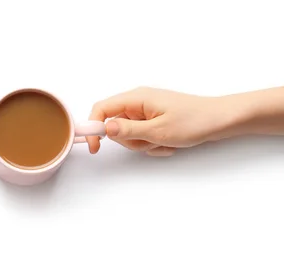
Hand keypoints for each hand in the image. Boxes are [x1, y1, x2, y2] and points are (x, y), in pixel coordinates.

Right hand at [86, 86, 235, 156]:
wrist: (221, 120)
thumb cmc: (194, 121)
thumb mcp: (158, 130)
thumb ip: (128, 130)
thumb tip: (105, 128)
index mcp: (136, 98)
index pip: (101, 109)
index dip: (93, 127)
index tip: (95, 146)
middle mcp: (138, 102)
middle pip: (114, 125)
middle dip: (129, 140)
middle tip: (149, 142)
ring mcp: (146, 111)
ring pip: (129, 134)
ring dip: (143, 144)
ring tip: (163, 142)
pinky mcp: (153, 119)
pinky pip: (142, 136)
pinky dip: (153, 144)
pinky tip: (169, 142)